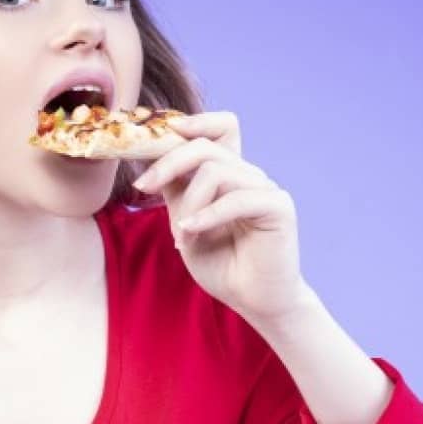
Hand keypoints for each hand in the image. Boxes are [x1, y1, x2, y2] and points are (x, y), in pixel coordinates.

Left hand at [132, 111, 309, 323]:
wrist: (252, 300)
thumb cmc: (220, 263)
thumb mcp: (185, 221)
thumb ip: (176, 190)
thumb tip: (152, 158)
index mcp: (230, 173)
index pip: (220, 127)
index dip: (191, 123)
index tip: (155, 138)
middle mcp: (249, 175)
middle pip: (204, 146)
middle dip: (167, 164)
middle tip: (144, 188)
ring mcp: (265, 188)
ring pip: (215, 172)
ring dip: (189, 204)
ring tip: (181, 236)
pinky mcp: (278, 207)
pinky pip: (236, 198)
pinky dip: (207, 215)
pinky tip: (190, 233)